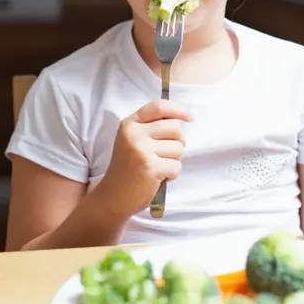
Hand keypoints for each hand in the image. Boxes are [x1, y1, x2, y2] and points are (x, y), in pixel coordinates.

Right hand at [95, 99, 191, 216]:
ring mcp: (141, 151)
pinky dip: (172, 174)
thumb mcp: (132, 140)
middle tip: (167, 154)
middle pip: (175, 128)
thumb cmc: (128, 168)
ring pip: (179, 148)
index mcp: (129, 124)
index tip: (190, 118)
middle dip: (179, 142)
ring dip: (174, 160)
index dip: (179, 110)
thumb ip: (151, 127)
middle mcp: (134, 134)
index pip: (159, 107)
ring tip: (158, 167)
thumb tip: (181, 118)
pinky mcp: (151, 168)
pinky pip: (177, 166)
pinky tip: (158, 177)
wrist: (113, 196)